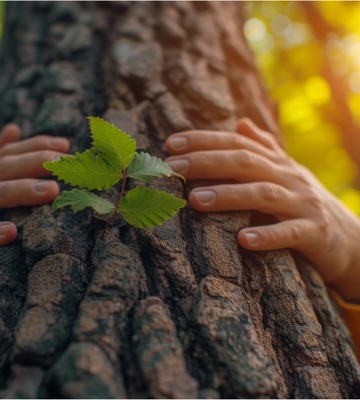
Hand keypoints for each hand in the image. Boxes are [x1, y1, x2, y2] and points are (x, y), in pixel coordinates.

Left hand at [165, 118, 359, 301]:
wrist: (354, 239)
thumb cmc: (306, 203)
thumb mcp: (286, 172)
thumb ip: (264, 148)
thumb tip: (240, 122)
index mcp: (277, 163)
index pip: (237, 143)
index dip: (204, 140)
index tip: (170, 144)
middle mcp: (289, 177)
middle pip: (245, 162)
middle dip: (206, 162)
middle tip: (173, 168)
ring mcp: (303, 204)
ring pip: (263, 194)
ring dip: (228, 195)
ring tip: (195, 200)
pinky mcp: (315, 233)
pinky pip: (291, 233)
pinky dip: (267, 236)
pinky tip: (242, 240)